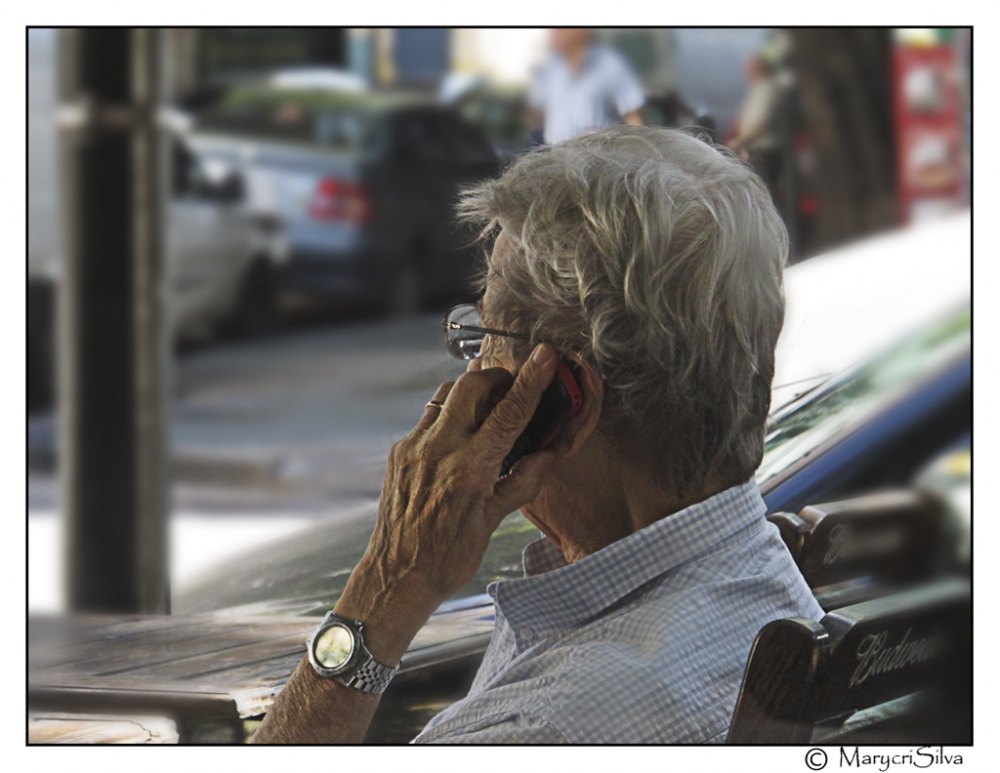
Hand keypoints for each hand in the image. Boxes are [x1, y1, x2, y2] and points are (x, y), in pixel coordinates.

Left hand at [334, 344, 559, 662]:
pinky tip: (458, 431)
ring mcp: (415, 448)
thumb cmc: (448, 557)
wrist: (396, 576)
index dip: (530, 381)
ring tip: (486, 401)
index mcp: (471, 470)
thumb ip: (522, 482)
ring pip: (445, 396)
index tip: (544, 355)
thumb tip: (548, 455)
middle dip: (496, 377)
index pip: (508, 413)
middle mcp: (440, 451)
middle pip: (471, 387)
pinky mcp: (399, 452)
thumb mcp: (493, 522)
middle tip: (511, 382)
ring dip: (469, 391)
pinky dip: (448, 414)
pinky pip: (427, 418)